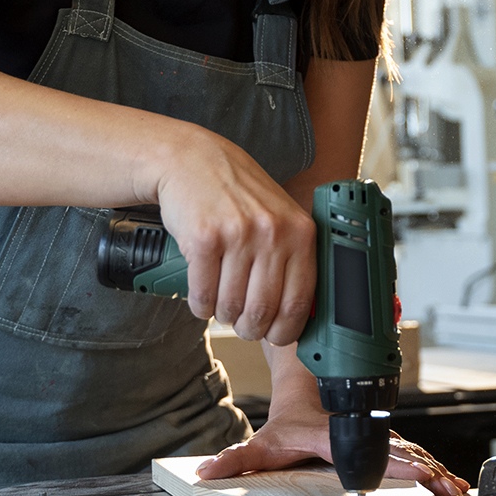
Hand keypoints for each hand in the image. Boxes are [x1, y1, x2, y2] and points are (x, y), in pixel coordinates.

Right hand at [153, 126, 315, 344]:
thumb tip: (302, 314)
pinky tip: (202, 295)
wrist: (193, 161)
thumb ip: (294, 257)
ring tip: (221, 303)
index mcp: (299, 232)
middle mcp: (272, 233)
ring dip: (223, 315)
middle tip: (243, 325)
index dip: (285, 330)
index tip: (275, 335)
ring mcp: (238, 235)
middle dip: (250, 328)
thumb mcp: (280, 216)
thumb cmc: (239, 193)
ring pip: (230, 306)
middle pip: (262, 310)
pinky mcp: (203, 239)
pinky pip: (203, 295)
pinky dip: (200, 306)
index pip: (299, 302)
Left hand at [195, 405, 470, 495]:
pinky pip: (413, 455)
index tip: (416, 469)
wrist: (308, 385)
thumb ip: (236, 460)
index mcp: (337, 437)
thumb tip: (207, 474)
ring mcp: (377, 436)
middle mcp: (362, 434)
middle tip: (444, 486)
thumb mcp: (263, 442)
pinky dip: (434, 468)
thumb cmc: (289, 419)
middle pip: (399, 452)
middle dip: (424, 469)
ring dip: (435, 470)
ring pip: (412, 452)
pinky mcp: (384, 442)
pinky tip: (451, 483)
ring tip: (455, 489)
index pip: (369, 449)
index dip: (395, 460)